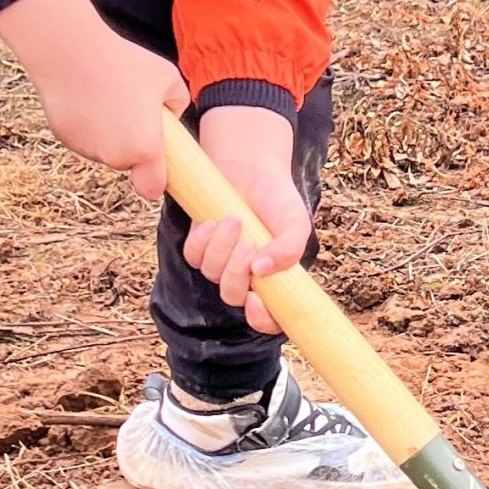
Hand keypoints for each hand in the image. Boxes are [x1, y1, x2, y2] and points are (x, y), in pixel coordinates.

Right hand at [0, 0, 186, 198]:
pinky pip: (83, 137)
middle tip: (131, 110)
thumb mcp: (168, 77)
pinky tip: (87, 97)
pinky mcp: (64, 138)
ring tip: (108, 97)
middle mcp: (115, 157)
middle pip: (127, 163)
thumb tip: (173, 113)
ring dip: (108, 134)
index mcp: (145, 148)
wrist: (71, 52)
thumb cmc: (124, 62)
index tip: (156, 166)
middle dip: (131, 145)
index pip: (152, 188)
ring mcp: (87, 150)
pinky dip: (87, 125)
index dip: (155, 181)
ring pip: (103, 150)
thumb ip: (178, 101)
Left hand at [183, 103, 311, 336]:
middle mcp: (247, 276)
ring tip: (234, 219)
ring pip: (212, 274)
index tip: (256, 300)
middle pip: (233, 296)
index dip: (262, 320)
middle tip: (248, 243)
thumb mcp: (296, 221)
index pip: (270, 318)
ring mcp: (222, 263)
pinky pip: (193, 257)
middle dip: (236, 273)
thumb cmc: (277, 198)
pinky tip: (214, 221)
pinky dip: (202, 240)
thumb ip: (290, 249)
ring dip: (221, 248)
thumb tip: (261, 271)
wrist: (251, 168)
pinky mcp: (201, 246)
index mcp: (275, 279)